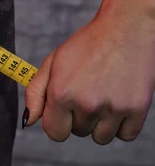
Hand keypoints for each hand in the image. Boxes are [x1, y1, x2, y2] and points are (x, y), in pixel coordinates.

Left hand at [24, 6, 154, 143]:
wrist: (124, 28)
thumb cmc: (86, 45)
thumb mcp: (53, 62)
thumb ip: (35, 93)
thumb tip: (28, 120)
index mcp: (61, 93)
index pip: (54, 132)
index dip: (57, 121)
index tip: (64, 107)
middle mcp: (87, 103)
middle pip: (78, 133)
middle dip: (79, 116)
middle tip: (87, 90)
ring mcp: (113, 108)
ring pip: (101, 137)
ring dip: (101, 123)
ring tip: (102, 95)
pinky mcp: (137, 109)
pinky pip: (125, 136)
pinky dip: (122, 124)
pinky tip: (118, 101)